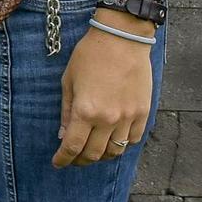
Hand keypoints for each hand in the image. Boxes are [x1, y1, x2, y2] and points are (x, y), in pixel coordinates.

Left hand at [53, 17, 154, 166]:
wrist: (122, 39)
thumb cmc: (90, 55)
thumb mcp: (69, 81)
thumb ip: (67, 112)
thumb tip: (64, 135)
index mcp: (86, 111)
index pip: (73, 147)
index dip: (63, 159)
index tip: (58, 163)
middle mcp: (108, 119)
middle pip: (94, 154)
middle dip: (80, 161)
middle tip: (73, 159)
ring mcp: (129, 117)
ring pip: (115, 151)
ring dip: (102, 156)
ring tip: (92, 152)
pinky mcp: (143, 113)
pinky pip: (133, 140)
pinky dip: (122, 145)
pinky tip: (113, 141)